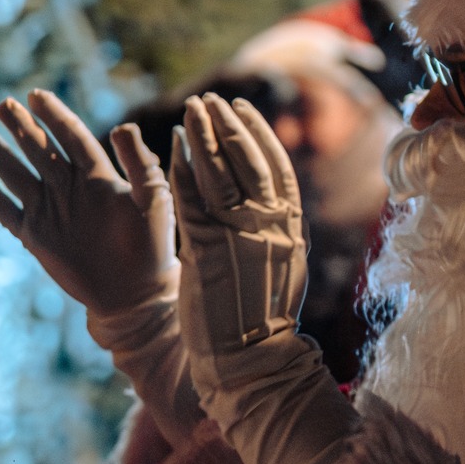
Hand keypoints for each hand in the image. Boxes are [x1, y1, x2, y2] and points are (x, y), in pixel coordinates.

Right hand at [0, 90, 176, 316]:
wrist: (135, 291)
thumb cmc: (152, 245)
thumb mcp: (153, 201)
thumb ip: (140, 164)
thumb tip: (123, 127)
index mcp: (97, 175)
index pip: (72, 136)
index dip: (55, 116)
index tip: (37, 95)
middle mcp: (69, 187)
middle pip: (39, 149)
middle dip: (21, 127)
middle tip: (3, 104)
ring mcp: (49, 210)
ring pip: (16, 174)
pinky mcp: (35, 235)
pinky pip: (5, 210)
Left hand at [170, 94, 306, 356]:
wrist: (252, 362)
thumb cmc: (264, 321)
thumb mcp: (282, 269)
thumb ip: (276, 232)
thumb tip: (269, 203)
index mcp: (292, 231)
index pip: (279, 169)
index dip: (259, 135)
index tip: (242, 110)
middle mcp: (270, 228)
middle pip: (251, 161)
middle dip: (230, 126)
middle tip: (211, 101)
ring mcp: (239, 237)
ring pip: (221, 172)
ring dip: (204, 137)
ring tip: (192, 112)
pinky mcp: (208, 251)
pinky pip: (193, 199)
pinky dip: (183, 170)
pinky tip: (172, 149)